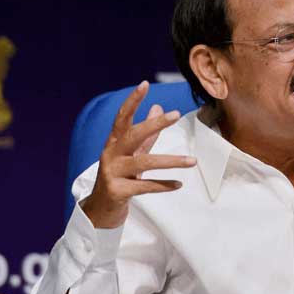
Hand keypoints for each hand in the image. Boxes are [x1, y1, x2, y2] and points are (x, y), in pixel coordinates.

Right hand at [82, 81, 196, 227]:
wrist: (101, 209)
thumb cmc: (120, 176)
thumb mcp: (132, 153)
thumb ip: (147, 133)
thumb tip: (158, 107)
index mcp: (114, 143)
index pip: (122, 117)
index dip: (132, 101)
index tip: (145, 84)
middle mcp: (111, 155)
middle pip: (133, 135)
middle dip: (154, 124)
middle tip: (175, 114)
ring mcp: (112, 173)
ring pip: (144, 162)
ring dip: (170, 161)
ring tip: (193, 161)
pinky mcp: (118, 191)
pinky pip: (145, 186)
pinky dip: (163, 185)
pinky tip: (179, 184)